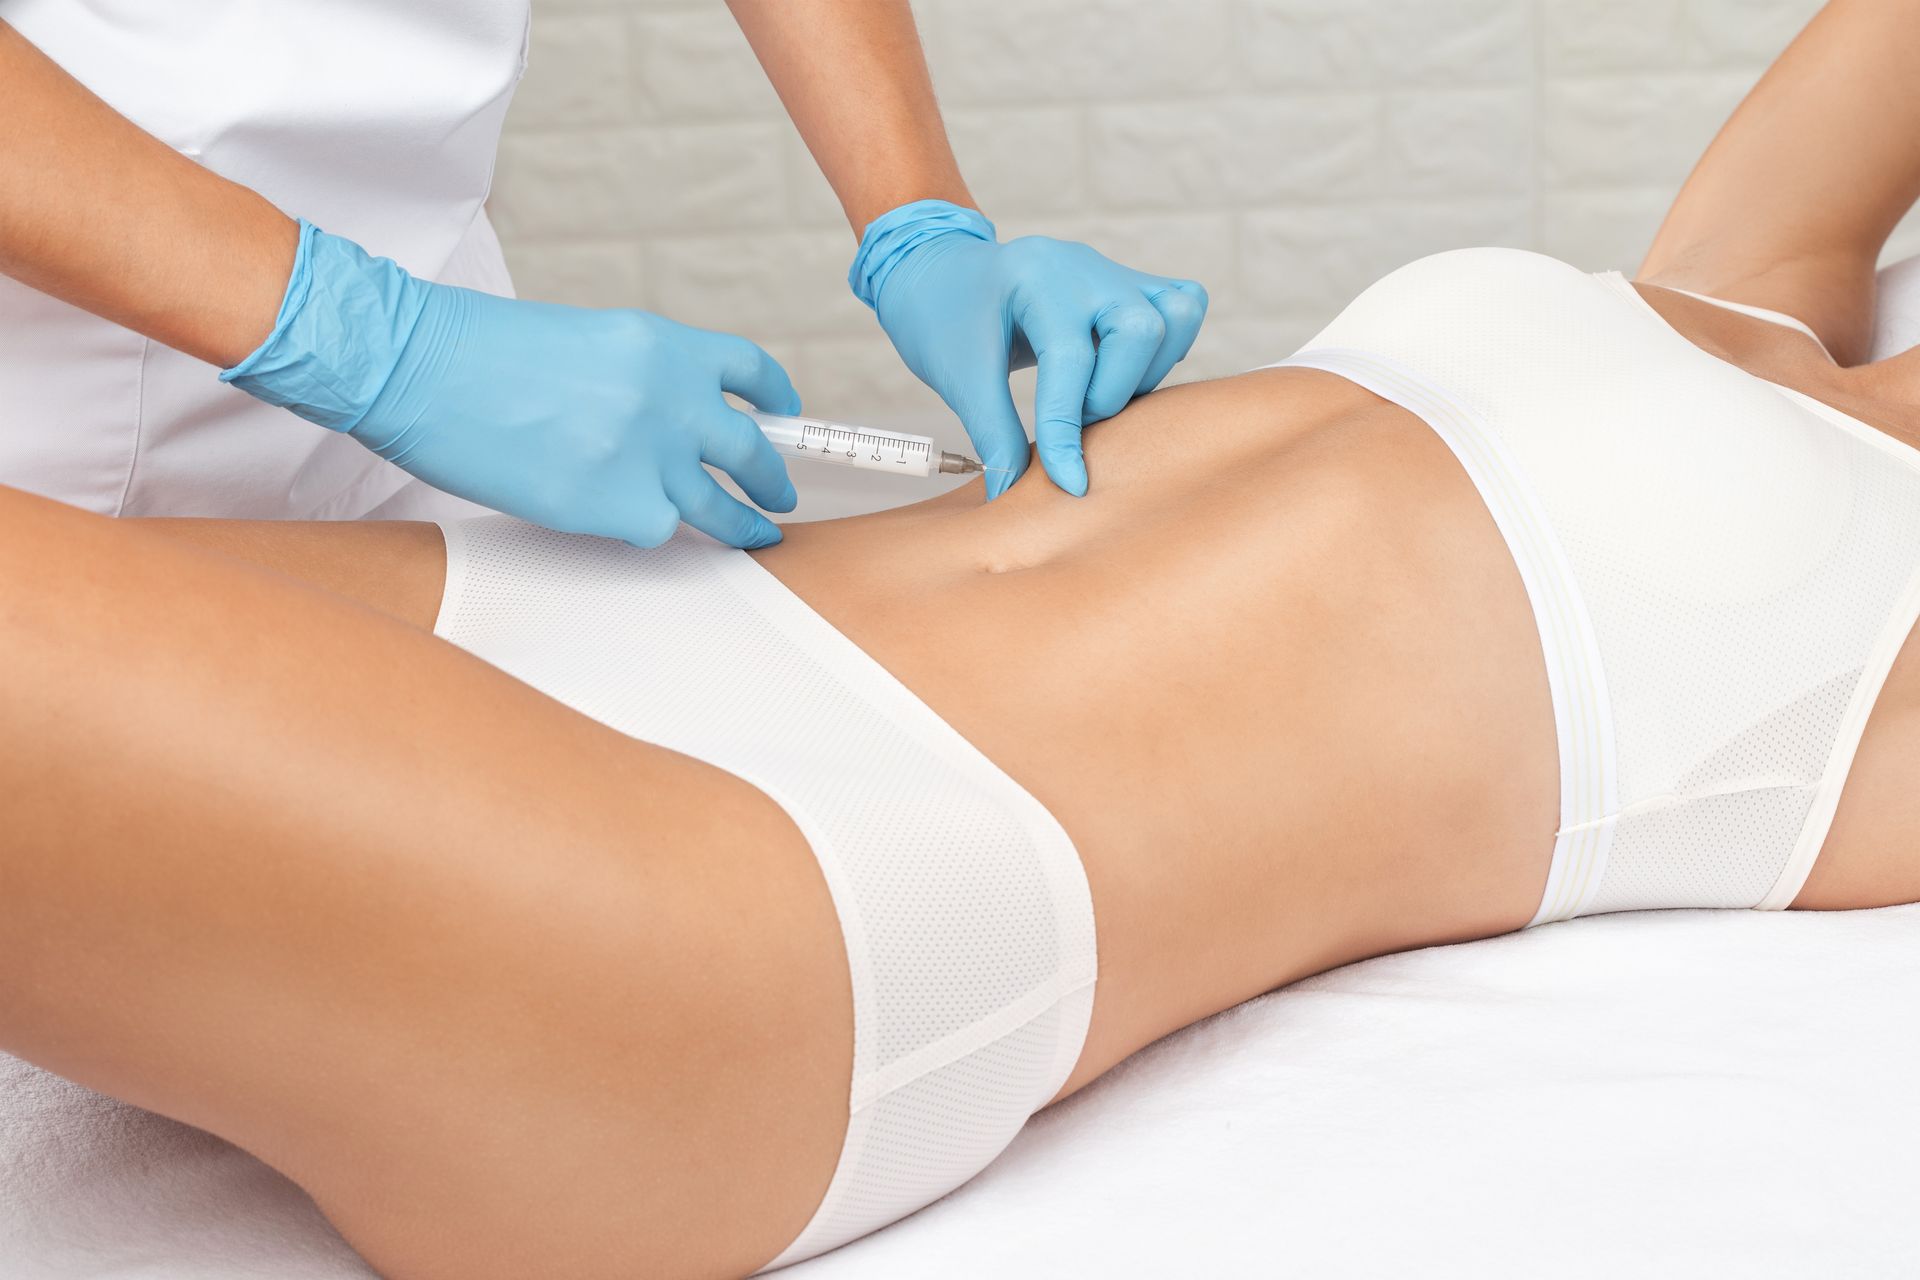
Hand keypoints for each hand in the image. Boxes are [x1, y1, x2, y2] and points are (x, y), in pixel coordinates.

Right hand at [223, 222, 800, 547]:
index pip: (748, 371)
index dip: (775, 398)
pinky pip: (658, 531)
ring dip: (742, 524)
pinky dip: (648, 530)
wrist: (419, 370)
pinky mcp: (617, 505)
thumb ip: (642, 380)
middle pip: (752, 448)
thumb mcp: (586, 342)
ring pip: (720, 504)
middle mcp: (671, 397)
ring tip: (755, 535)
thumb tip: (671, 425)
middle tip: (780, 496)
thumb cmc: (478, 355)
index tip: (783, 416)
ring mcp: (649, 454)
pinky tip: (630, 525)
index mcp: (663, 345)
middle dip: (773, 478)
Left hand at [853, 200, 1207, 497]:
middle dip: (1111, 394)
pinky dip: (1166, 349)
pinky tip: (1125, 371)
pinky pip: (1182, 305)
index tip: (1069, 483)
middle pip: (1140, 329)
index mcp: (1034, 276)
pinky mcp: (1131, 284)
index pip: (1069, 358)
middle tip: (1075, 418)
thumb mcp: (958, 376)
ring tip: (1098, 395)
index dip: (1068, 429)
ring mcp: (1112, 270)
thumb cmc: (943, 320)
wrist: (938, 276)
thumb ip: (994, 433)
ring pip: (1176, 314)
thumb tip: (1012, 493)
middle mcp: (1083, 265)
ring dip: (1145, 373)